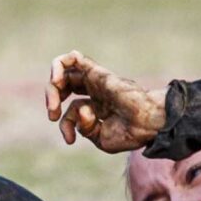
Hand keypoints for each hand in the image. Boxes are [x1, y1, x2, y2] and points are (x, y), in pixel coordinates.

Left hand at [45, 50, 167, 151]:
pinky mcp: (97, 72)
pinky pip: (75, 59)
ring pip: (66, 72)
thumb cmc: (130, 133)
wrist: (148, 123)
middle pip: (63, 88)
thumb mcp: (100, 139)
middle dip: (52, 100)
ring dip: (53, 84)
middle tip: (53, 114)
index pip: (70, 112)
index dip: (65, 125)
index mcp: (95, 108)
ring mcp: (95, 81)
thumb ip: (83, 128)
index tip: (70, 140)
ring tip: (54, 95)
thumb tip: (78, 110)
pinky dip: (61, 64)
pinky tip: (57, 79)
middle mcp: (94, 92)